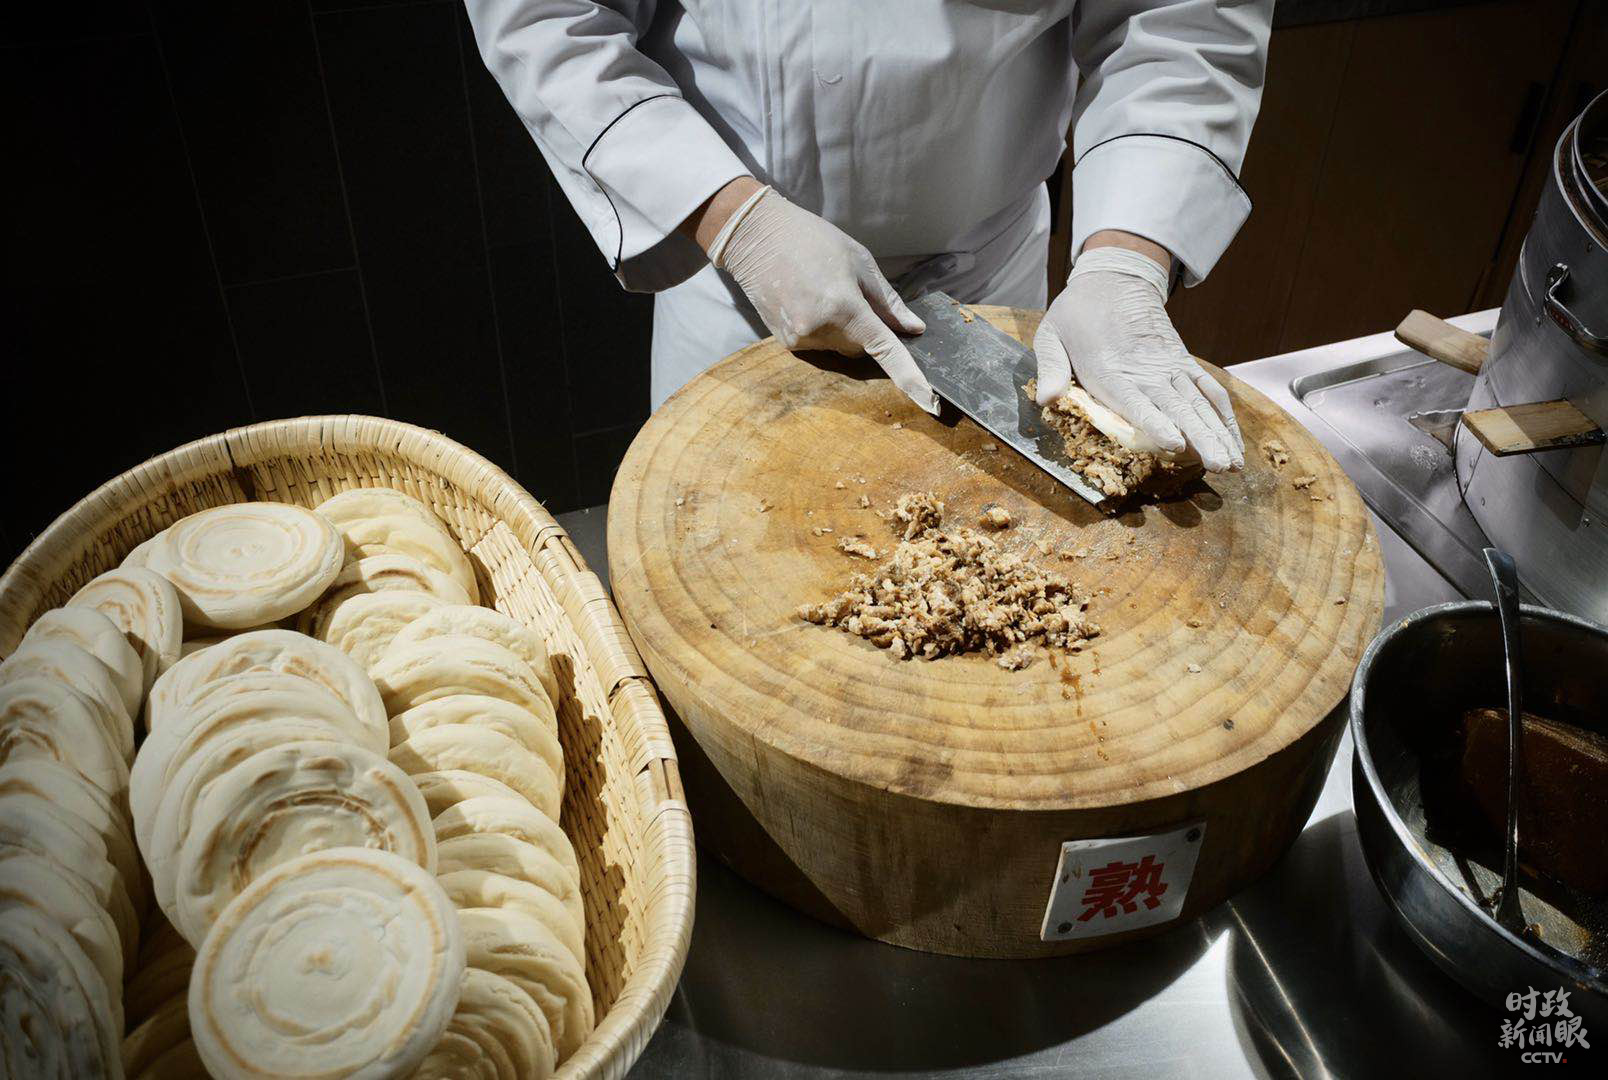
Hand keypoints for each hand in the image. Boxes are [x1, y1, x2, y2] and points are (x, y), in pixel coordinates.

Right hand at [699, 182, 936, 413]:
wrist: (755, 237)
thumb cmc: (811, 239)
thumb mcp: (859, 260)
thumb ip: (888, 300)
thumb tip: (912, 328)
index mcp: (844, 306)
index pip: (885, 349)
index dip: (909, 376)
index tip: (929, 400)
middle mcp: (821, 330)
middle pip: (863, 348)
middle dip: (868, 330)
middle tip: (853, 295)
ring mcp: (801, 340)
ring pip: (842, 349)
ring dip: (844, 330)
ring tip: (823, 293)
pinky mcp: (787, 344)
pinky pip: (821, 346)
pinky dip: (824, 330)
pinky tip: (808, 302)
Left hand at [1033, 243, 1243, 470]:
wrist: (1114, 278)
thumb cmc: (1077, 313)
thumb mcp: (1051, 335)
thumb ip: (1051, 368)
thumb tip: (1046, 399)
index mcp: (1110, 369)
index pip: (1136, 401)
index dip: (1155, 423)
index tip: (1173, 443)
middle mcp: (1146, 370)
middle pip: (1179, 408)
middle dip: (1201, 439)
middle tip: (1221, 466)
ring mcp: (1170, 367)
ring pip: (1200, 404)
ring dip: (1219, 434)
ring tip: (1234, 464)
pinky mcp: (1184, 364)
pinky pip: (1210, 391)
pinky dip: (1225, 417)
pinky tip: (1235, 442)